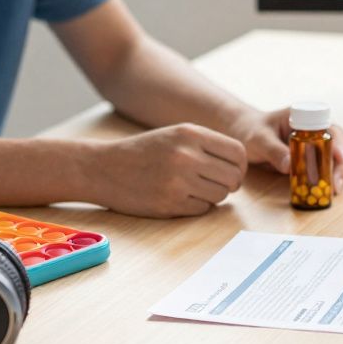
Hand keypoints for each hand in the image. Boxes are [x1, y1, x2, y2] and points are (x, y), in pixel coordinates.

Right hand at [92, 123, 245, 216]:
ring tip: (194, 189)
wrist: (102, 168)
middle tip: (216, 184)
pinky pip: (202, 209)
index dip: (240, 166)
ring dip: (213, 196)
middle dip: (230, 184)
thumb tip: (240, 166)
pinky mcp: (169, 204)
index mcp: (190, 134)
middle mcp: (187, 156)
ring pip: (220, 195)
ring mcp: (178, 181)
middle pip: (234, 177)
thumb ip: (207, 145)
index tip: (232, 172)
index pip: (238, 152)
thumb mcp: (175, 135)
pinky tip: (180, 198)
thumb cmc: (143, 151)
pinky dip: (197, 206)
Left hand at [231, 107, 342, 192]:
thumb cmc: (250, 131)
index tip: (340, 158)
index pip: (330, 128)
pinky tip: (329, 191)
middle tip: (337, 185)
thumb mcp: (258, 139)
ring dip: (340, 173)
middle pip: (341, 143)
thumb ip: (273, 150)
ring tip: (335, 191)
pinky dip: (330, 178)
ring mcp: (316, 142)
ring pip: (339, 156)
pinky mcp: (313, 156)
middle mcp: (316, 127)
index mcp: (305, 117)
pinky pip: (328, 166)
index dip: (339, 143)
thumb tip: (289, 166)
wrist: (245, 133)